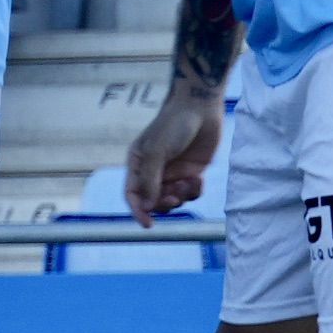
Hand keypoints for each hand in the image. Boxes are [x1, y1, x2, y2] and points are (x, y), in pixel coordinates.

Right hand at [125, 87, 223, 223]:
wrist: (200, 108)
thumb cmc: (173, 126)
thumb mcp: (157, 152)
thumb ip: (150, 180)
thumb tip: (146, 206)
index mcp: (137, 164)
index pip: (132, 194)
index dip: (138, 210)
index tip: (148, 224)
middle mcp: (153, 171)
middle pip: (154, 200)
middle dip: (165, 203)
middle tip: (176, 196)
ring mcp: (173, 173)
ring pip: (174, 199)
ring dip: (182, 196)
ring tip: (189, 182)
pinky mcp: (192, 172)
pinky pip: (190, 193)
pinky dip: (194, 191)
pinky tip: (199, 179)